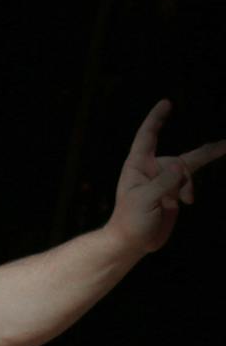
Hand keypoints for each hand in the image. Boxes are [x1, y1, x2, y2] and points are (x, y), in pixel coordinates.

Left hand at [105, 100, 224, 257]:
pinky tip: (187, 201)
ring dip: (190, 183)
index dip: (156, 119)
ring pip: (188, 171)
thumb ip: (164, 181)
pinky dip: (190, 190)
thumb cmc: (130, 220)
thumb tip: (182, 165)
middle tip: (225, 144)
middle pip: (181, 157)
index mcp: (138, 166)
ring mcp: (165, 181)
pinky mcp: (174, 193)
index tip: (166, 102)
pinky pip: (189, 184)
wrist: (132, 243)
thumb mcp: (145, 199)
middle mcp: (152, 169)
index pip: (147, 136)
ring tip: (186, 199)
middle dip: (203, 154)